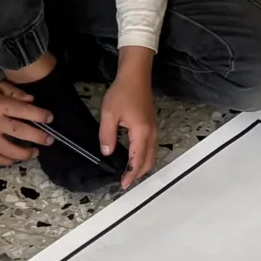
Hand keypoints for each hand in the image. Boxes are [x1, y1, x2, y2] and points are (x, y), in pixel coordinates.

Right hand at [0, 64, 51, 165]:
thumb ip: (17, 93)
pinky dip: (6, 161)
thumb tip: (33, 101)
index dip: (39, 115)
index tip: (50, 118)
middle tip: (49, 140)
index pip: (23, 111)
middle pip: (19, 133)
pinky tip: (15, 159)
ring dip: (24, 154)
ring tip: (35, 152)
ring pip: (7, 151)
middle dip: (38, 137)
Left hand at [98, 53, 159, 188]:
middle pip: (149, 161)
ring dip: (142, 166)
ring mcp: (153, 129)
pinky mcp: (152, 126)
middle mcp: (151, 134)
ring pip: (151, 155)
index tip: (122, 185)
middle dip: (138, 174)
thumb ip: (107, 135)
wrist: (136, 76)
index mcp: (141, 133)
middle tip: (125, 181)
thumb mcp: (109, 114)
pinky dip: (143, 157)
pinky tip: (133, 157)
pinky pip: (150, 147)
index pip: (137, 160)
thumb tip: (107, 152)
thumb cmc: (122, 92)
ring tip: (128, 172)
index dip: (130, 174)